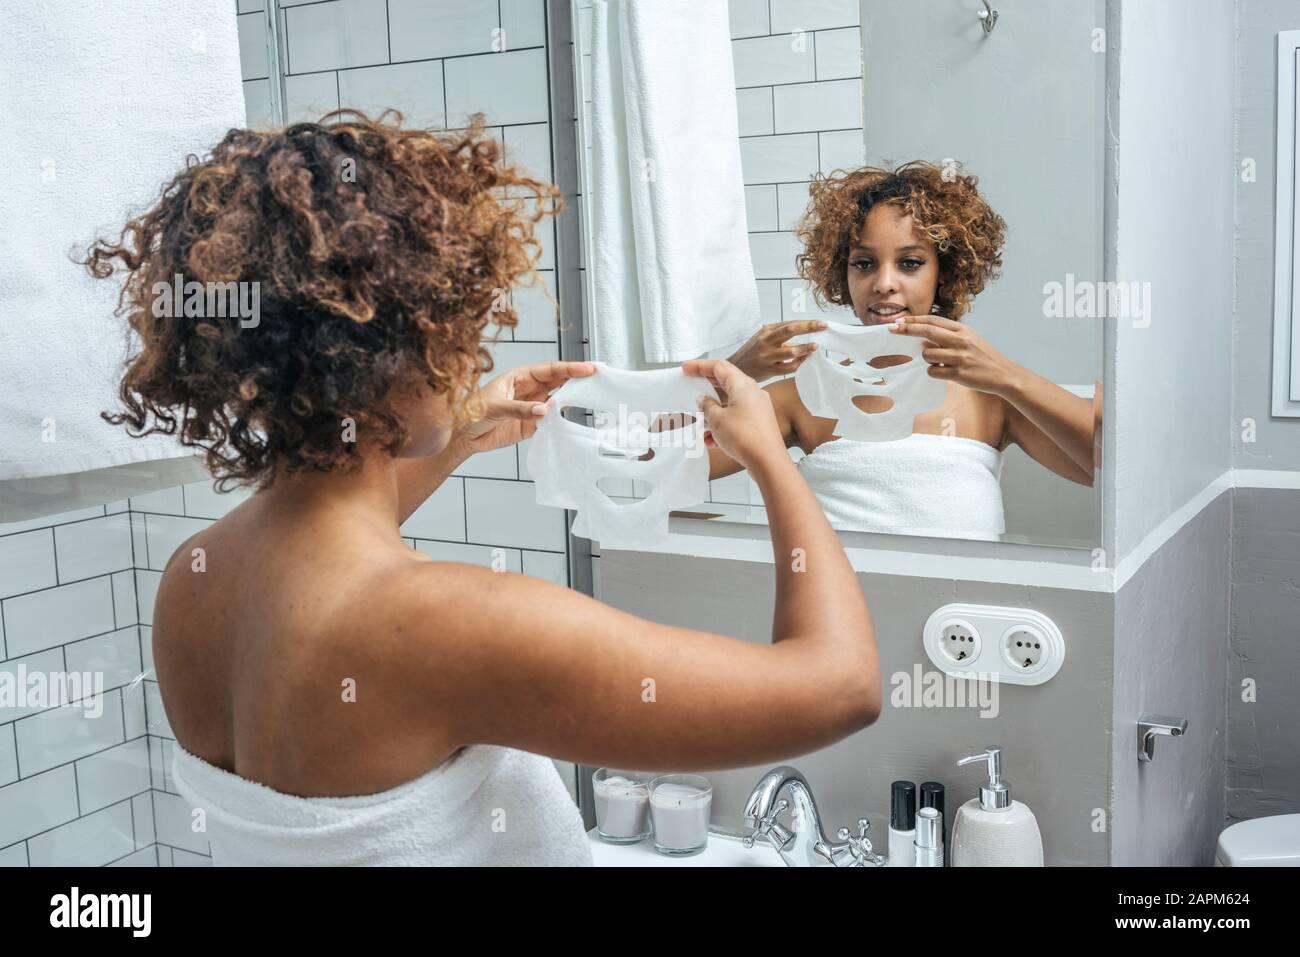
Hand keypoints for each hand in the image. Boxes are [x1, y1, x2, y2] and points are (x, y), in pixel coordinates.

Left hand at [456, 360, 595, 453]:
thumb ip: (520, 409)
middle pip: (559, 382)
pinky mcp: (531, 426)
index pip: (550, 370)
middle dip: (577, 378)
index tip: (587, 368)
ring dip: (572, 399)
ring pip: (558, 401)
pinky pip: (550, 421)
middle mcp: (529, 390)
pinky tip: (568, 419)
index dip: (569, 368)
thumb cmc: (470, 413)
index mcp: (520, 377)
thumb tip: (544, 410)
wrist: (462, 436)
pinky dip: (560, 421)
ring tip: (590, 396)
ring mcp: (532, 407)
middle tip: (597, 378)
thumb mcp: (494, 407)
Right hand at [681, 358, 785, 470]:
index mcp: (743, 385)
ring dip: (713, 413)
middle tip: (691, 387)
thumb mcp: (716, 419)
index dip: (700, 366)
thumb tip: (704, 400)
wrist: (768, 462)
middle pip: (726, 382)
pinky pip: (737, 417)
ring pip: (730, 403)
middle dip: (706, 387)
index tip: (687, 368)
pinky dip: (723, 424)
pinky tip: (712, 440)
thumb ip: (707, 406)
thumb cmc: (746, 438)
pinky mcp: (759, 423)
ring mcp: (758, 408)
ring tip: (701, 426)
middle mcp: (753, 393)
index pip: (718, 367)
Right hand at [727, 320, 826, 381]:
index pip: (790, 323)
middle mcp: (766, 341)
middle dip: (809, 327)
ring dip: (805, 348)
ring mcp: (767, 355)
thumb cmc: (752, 352)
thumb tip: (805, 332)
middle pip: (790, 330)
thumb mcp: (763, 338)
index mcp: (766, 330)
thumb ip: (780, 335)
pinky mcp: (768, 369)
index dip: (807, 322)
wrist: (735, 367)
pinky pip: (788, 367)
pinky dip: (798, 364)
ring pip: (791, 351)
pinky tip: (804, 361)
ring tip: (815, 347)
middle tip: (823, 326)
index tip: (821, 323)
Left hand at [888, 315, 1019, 396]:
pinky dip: (934, 372)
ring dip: (927, 358)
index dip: (914, 320)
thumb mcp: (969, 340)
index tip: (899, 321)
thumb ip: (947, 337)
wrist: (1003, 374)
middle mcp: (961, 340)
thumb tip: (922, 340)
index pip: (933, 321)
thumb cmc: (983, 357)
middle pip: (927, 331)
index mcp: (963, 330)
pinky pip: (933, 371)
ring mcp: (959, 357)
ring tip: (941, 362)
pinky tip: (945, 372)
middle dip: (907, 329)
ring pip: (927, 354)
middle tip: (891, 329)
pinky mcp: (959, 373)